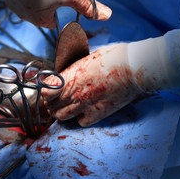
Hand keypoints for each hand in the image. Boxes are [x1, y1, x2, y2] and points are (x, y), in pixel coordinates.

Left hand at [42, 31, 179, 126]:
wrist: (134, 67)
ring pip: (62, 116)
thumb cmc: (113, 56)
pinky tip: (83, 111)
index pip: (45, 91)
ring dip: (60, 112)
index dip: (45, 90)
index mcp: (70, 76)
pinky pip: (81, 122)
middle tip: (55, 99)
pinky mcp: (98, 113)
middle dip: (51, 103)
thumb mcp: (86, 57)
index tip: (48, 88)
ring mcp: (85, 105)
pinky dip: (79, 118)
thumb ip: (72, 69)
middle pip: (51, 106)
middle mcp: (74, 93)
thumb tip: (65, 74)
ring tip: (65, 106)